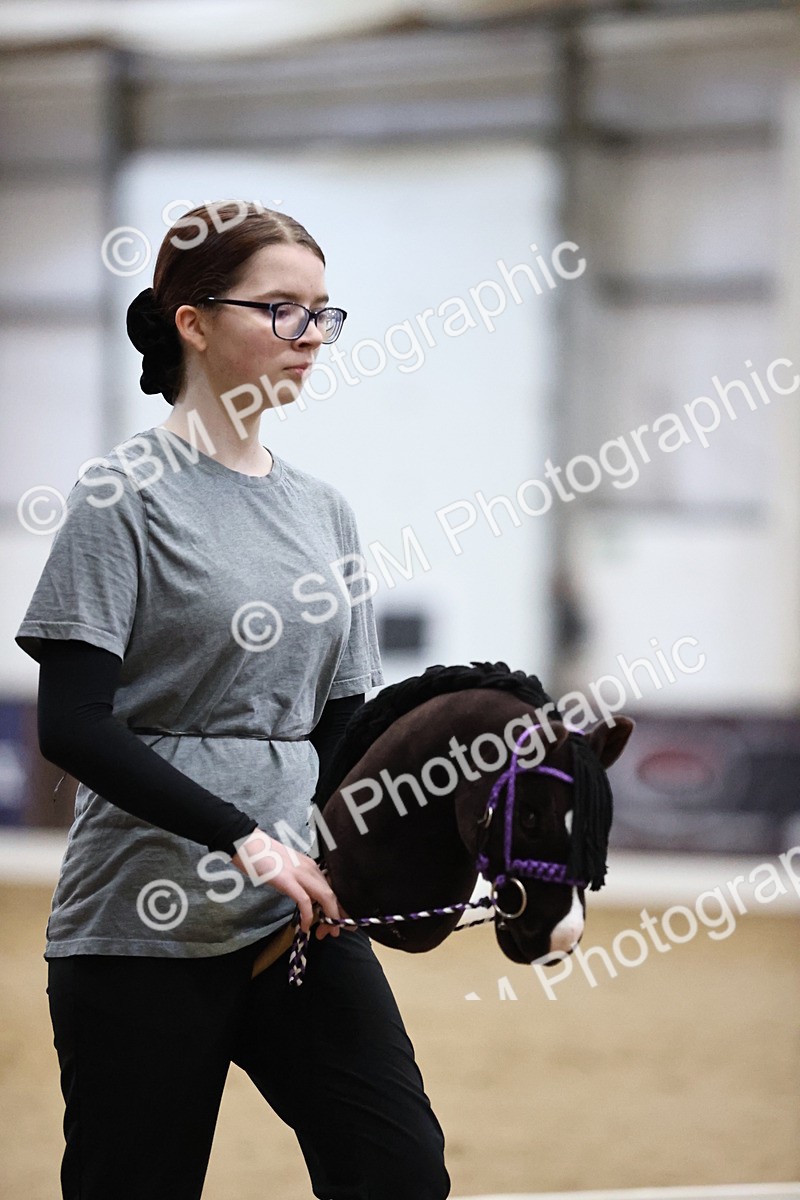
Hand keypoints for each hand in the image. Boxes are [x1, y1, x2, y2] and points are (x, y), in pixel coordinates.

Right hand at [230, 828, 345, 936]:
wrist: (247, 842)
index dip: (337, 907)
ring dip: (329, 917)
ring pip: (326, 896)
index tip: (335, 922)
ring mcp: (300, 873)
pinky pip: (304, 900)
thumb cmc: (264, 856)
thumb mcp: (289, 869)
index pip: (332, 888)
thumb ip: (299, 881)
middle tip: (333, 932)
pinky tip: (306, 926)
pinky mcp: (287, 880)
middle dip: (336, 916)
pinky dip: (308, 916)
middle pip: (333, 894)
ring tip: (326, 932)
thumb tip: (306, 898)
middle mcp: (310, 868)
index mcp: (311, 866)